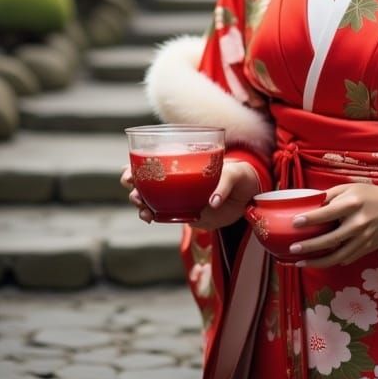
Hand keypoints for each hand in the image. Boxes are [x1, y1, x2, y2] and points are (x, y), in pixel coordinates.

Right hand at [120, 159, 261, 228]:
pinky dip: (154, 217)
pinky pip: (165, 216)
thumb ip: (224, 184)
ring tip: (144, 212)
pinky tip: (151, 219)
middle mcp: (176, 178)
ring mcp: (179, 197)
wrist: (248, 196)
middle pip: (146, 181)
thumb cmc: (239, 175)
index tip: (129, 173)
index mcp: (183, 161)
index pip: (153, 159)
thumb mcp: (235, 173)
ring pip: (151, 200)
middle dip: (134, 188)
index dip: (136, 165)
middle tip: (136, 195)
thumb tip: (212, 202)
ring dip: (142, 205)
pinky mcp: (185, 214)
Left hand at [287, 183, 377, 267]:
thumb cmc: (371, 195)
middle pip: (330, 239)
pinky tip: (319, 261)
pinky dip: (332, 262)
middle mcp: (358, 223)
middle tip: (292, 249)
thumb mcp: (351, 188)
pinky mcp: (366, 249)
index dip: (310, 219)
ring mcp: (363, 239)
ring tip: (301, 262)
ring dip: (317, 261)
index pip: (327, 213)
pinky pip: (346, 259)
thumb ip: (331, 195)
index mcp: (353, 204)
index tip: (294, 223)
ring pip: (337, 256)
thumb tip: (310, 202)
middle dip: (309, 246)